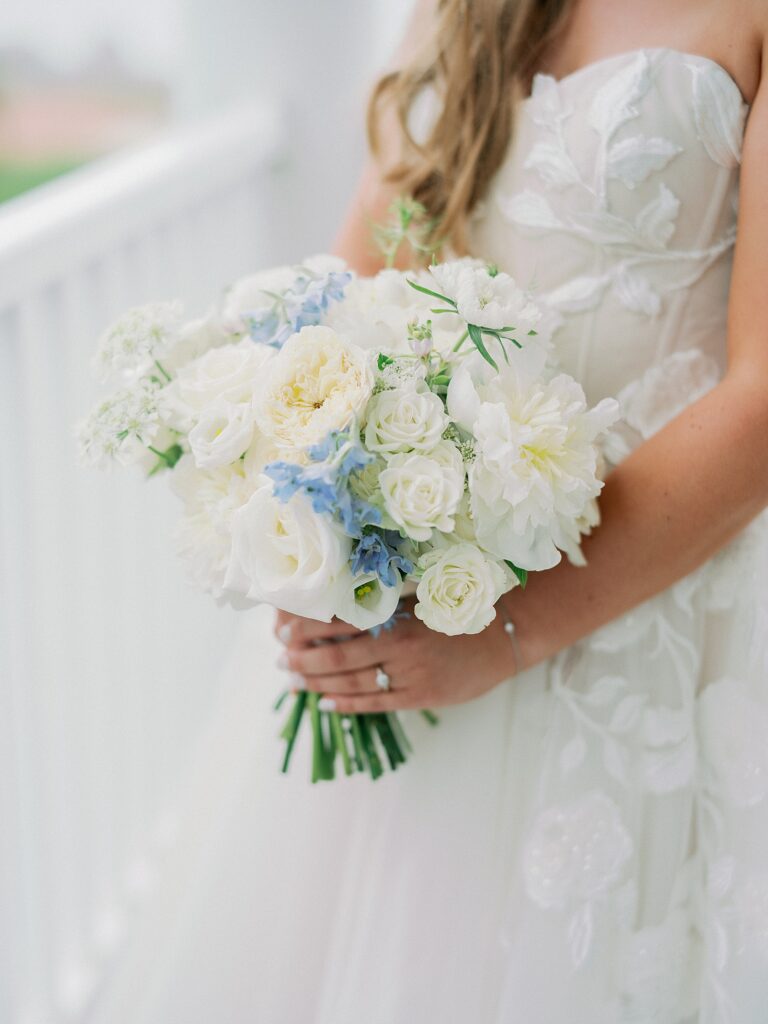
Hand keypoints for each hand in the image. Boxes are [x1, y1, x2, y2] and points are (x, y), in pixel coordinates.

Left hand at [273, 601, 517, 712]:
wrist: (508, 633)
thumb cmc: (462, 607)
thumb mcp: (423, 595)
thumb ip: (386, 602)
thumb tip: (341, 599)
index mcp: (399, 616)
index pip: (340, 624)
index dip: (308, 629)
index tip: (283, 629)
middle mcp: (401, 647)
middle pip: (339, 658)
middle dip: (304, 659)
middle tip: (280, 658)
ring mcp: (411, 676)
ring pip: (353, 684)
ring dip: (318, 683)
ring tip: (293, 680)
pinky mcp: (421, 697)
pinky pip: (376, 703)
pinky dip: (347, 703)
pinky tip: (325, 702)